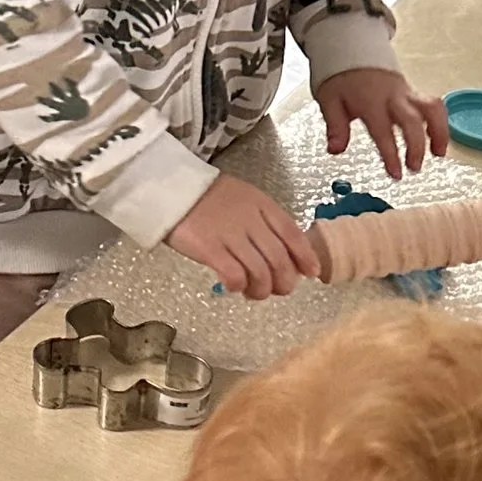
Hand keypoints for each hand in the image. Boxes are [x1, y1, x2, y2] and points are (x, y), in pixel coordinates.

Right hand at [164, 173, 319, 295]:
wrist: (170, 188)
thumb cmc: (208, 198)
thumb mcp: (245, 200)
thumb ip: (266, 223)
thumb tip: (288, 255)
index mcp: (262, 205)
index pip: (293, 234)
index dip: (306, 256)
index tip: (311, 273)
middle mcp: (250, 220)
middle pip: (280, 259)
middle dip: (285, 282)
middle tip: (279, 290)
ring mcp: (230, 234)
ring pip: (260, 272)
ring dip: (262, 290)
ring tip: (255, 292)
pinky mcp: (209, 248)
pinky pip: (234, 275)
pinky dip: (239, 286)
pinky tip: (235, 287)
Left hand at [319, 62, 448, 180]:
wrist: (352, 50)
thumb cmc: (341, 78)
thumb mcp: (329, 100)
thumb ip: (335, 126)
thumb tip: (335, 149)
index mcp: (370, 100)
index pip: (383, 130)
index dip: (391, 154)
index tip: (396, 174)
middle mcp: (391, 96)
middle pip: (413, 120)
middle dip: (417, 146)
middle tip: (414, 167)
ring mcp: (405, 93)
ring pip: (431, 108)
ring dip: (439, 131)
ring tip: (439, 153)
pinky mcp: (413, 93)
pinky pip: (432, 105)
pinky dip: (440, 123)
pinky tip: (438, 141)